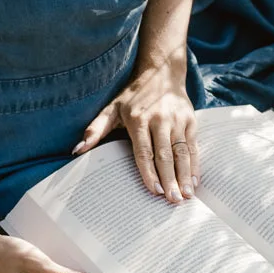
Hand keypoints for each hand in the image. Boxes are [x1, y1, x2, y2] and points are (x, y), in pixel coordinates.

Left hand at [73, 62, 199, 201]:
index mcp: (139, 119)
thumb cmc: (133, 96)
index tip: (154, 191)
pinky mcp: (191, 121)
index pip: (144, 151)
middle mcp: (160, 120)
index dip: (149, 172)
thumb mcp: (111, 108)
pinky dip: (195, 165)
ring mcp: (178, 120)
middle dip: (170, 180)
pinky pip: (193, 147)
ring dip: (185, 176)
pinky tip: (195, 181)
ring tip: (187, 196)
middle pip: (165, 155)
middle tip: (173, 201)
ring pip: (182, 152)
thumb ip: (95, 129)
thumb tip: (77, 150)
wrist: (162, 71)